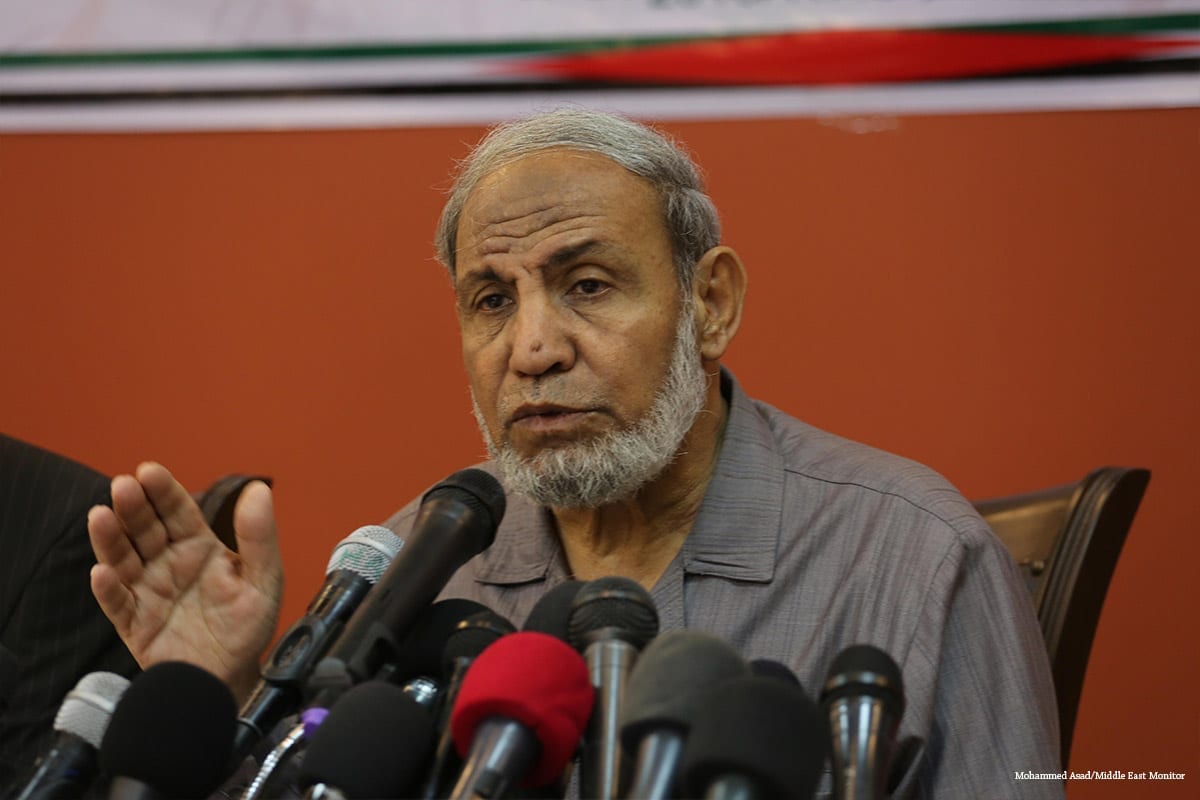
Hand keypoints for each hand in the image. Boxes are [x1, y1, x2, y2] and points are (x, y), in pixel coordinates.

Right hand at [88, 462, 282, 702]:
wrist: (231, 675)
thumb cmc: (247, 625)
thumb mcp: (263, 578)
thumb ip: (259, 536)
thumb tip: (258, 489)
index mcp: (198, 547)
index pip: (177, 512)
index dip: (163, 491)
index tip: (148, 471)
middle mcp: (168, 563)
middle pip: (145, 529)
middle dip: (133, 507)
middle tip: (123, 486)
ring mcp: (148, 592)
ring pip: (123, 560)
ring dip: (110, 539)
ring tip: (100, 517)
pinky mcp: (134, 624)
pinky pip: (118, 604)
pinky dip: (109, 590)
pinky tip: (102, 574)